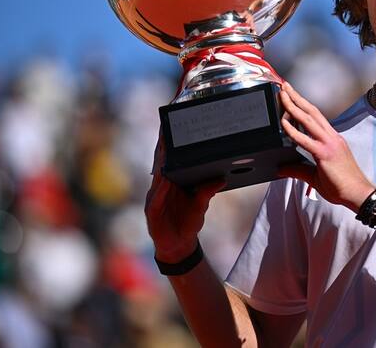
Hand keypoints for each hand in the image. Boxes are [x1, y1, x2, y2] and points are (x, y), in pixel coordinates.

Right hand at [145, 132, 224, 262]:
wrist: (179, 246)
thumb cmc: (188, 222)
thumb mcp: (201, 205)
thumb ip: (208, 191)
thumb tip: (222, 178)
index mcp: (171, 183)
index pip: (168, 162)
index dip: (167, 146)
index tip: (170, 129)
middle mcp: (161, 188)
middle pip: (160, 165)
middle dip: (162, 149)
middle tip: (165, 131)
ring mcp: (155, 199)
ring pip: (157, 178)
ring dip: (160, 164)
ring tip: (164, 149)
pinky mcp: (153, 212)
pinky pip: (156, 198)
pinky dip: (160, 189)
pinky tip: (164, 179)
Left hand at [278, 83, 374, 212]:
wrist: (359, 195)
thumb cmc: (343, 186)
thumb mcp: (316, 176)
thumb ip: (298, 170)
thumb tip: (282, 169)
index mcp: (332, 140)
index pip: (315, 117)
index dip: (303, 105)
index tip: (292, 96)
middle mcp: (331, 138)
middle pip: (312, 111)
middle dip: (297, 97)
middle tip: (284, 86)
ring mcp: (330, 144)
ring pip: (309, 119)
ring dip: (294, 105)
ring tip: (282, 95)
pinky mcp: (326, 154)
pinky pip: (306, 139)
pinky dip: (294, 130)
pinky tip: (283, 122)